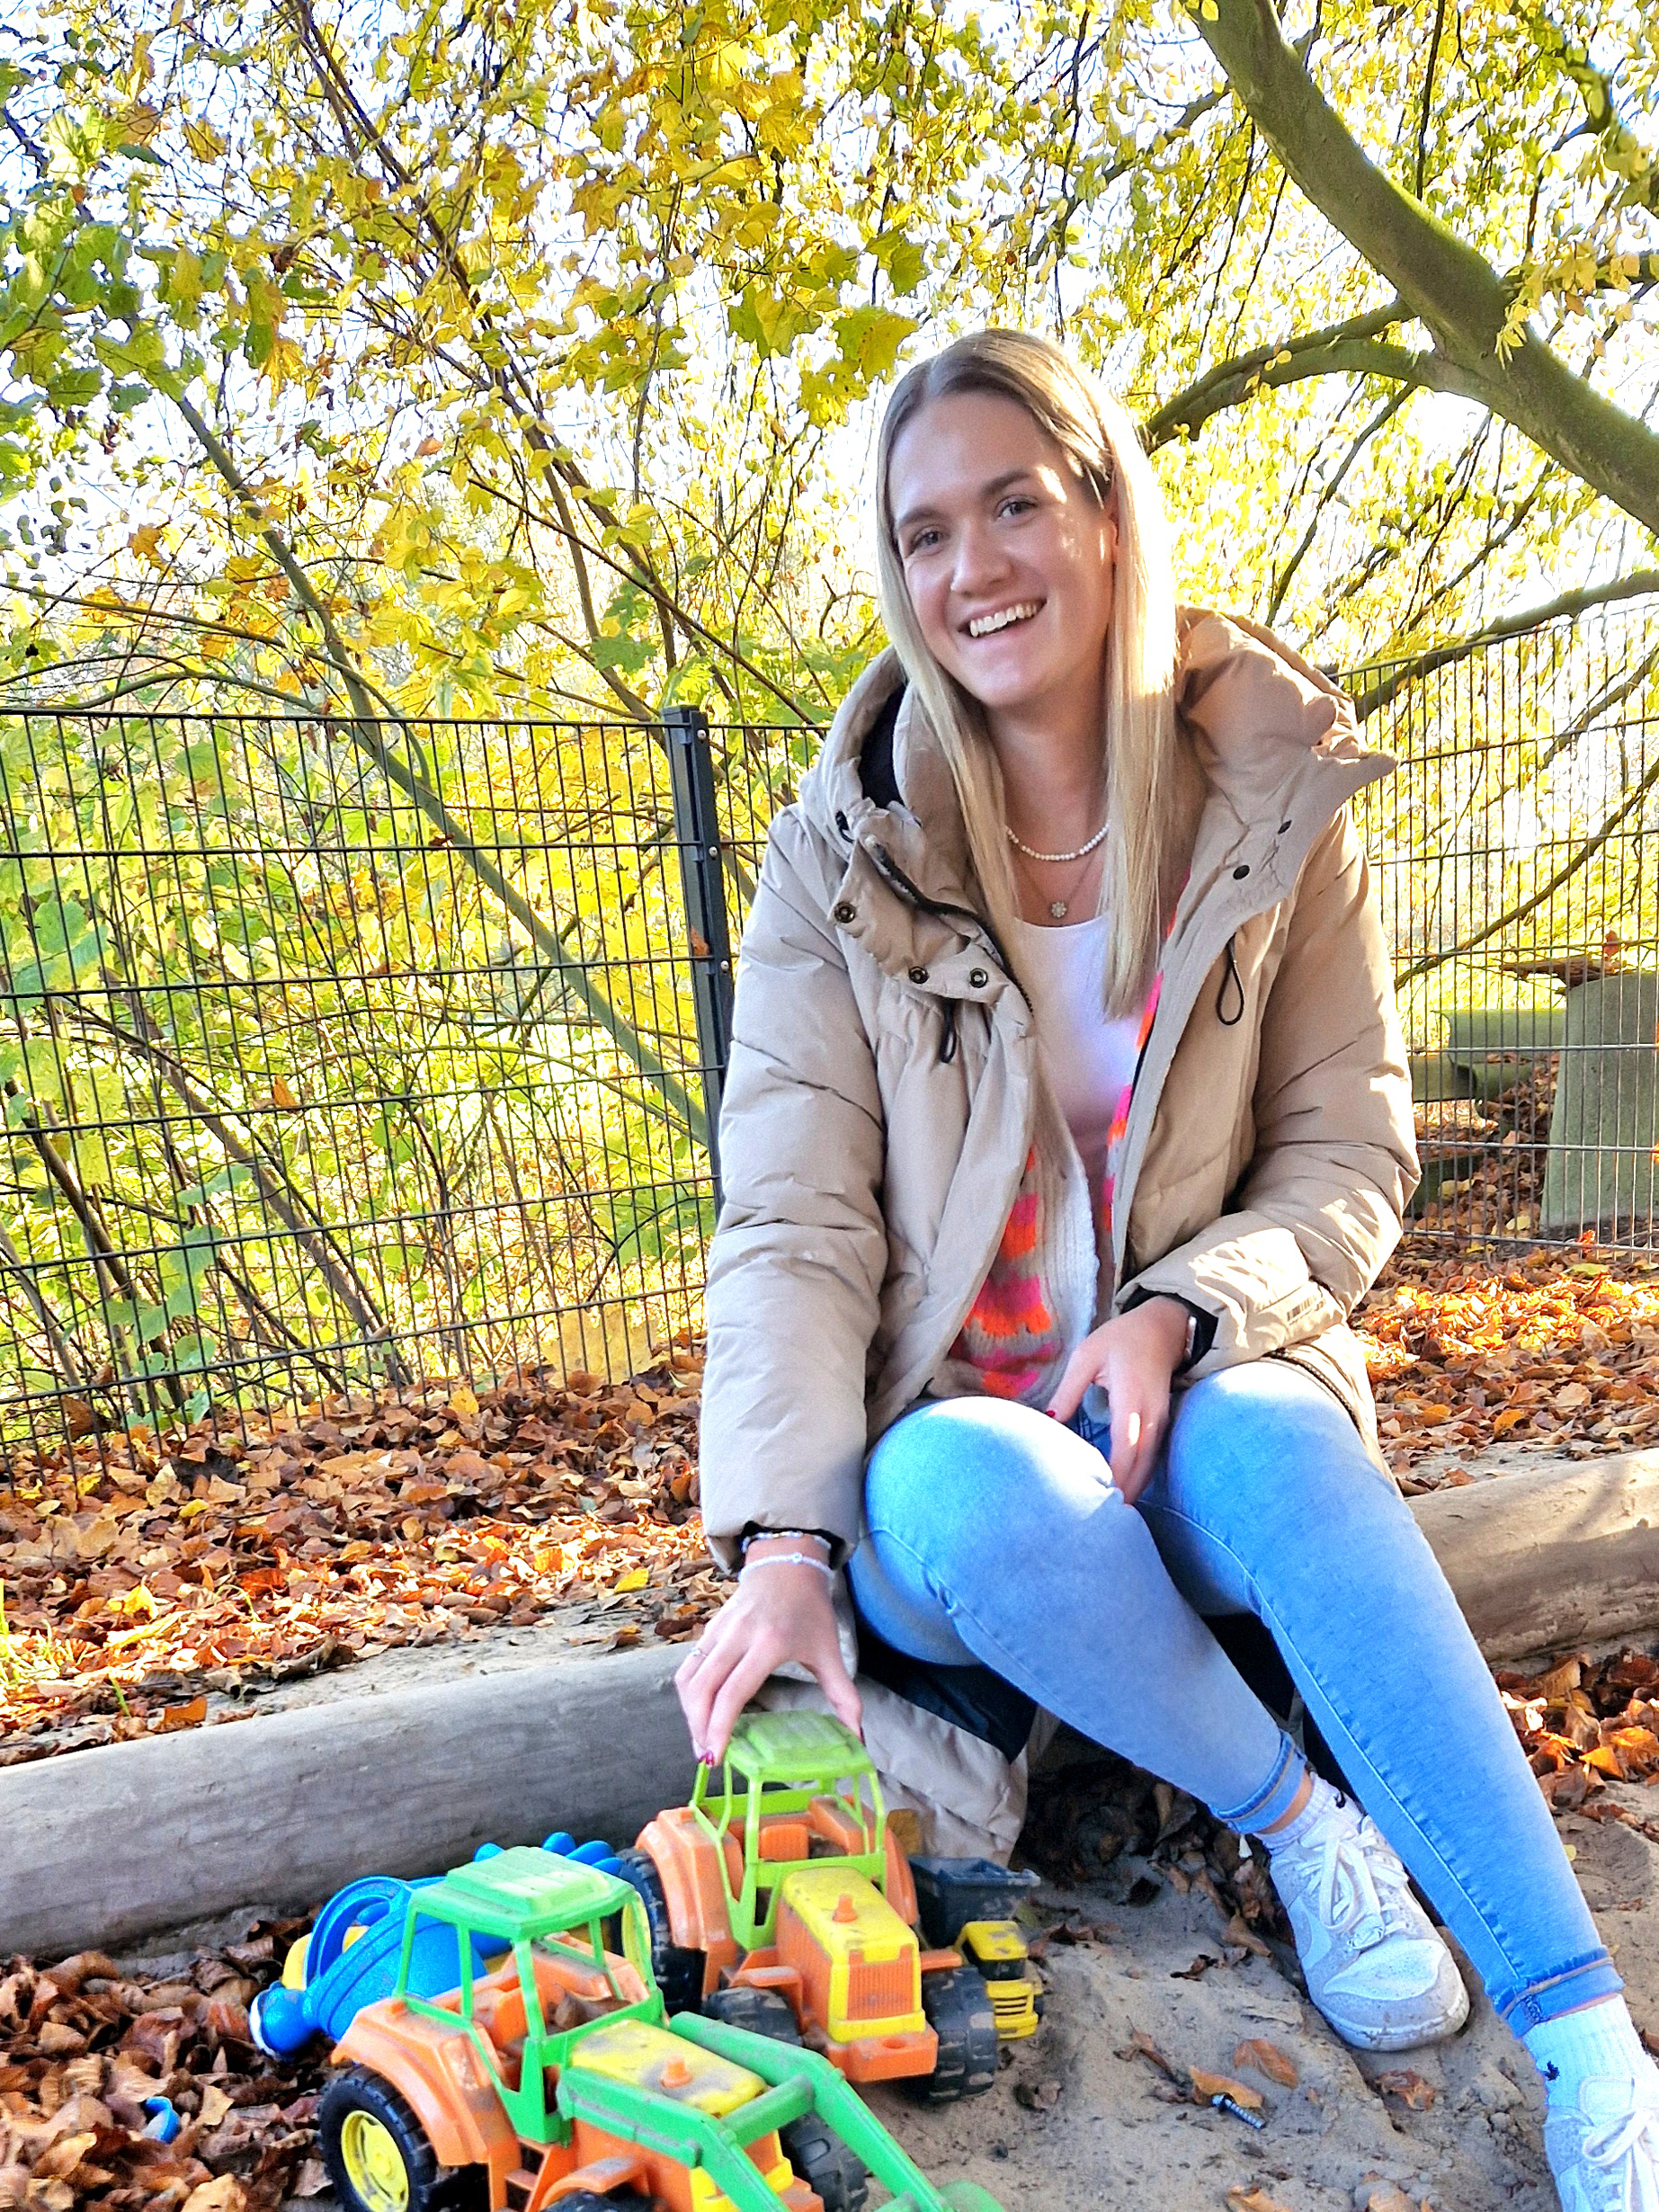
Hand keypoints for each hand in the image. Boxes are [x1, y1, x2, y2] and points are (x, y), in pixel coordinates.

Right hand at [675, 1536, 861, 1766]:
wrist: (788, 1563)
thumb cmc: (810, 1609)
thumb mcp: (830, 1650)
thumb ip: (844, 1696)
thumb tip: (859, 1737)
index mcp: (768, 1643)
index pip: (733, 1691)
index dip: (720, 1727)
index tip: (716, 1757)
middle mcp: (737, 1636)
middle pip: (702, 1689)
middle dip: (699, 1728)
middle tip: (707, 1758)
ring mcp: (719, 1630)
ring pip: (688, 1678)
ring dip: (689, 1713)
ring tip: (702, 1739)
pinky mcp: (709, 1627)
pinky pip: (689, 1665)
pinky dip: (690, 1693)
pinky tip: (701, 1712)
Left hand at [1044, 1297, 1190, 1503]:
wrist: (1163, 1327)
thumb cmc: (1121, 1339)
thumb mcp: (1087, 1356)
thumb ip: (1068, 1390)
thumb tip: (1049, 1421)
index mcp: (1131, 1397)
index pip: (1126, 1444)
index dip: (1116, 1472)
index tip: (1100, 1495)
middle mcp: (1151, 1414)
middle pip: (1141, 1463)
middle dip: (1125, 1491)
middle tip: (1106, 1521)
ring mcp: (1161, 1419)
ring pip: (1150, 1462)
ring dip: (1134, 1487)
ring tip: (1114, 1513)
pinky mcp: (1163, 1422)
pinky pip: (1153, 1455)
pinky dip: (1140, 1474)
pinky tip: (1124, 1489)